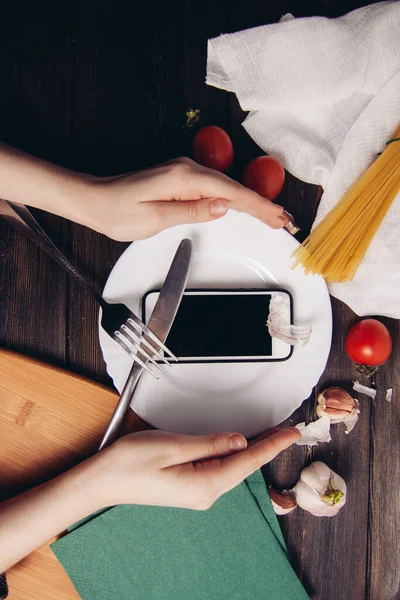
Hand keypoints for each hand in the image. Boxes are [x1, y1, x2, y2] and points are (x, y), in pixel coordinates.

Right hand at [0, 426, 298, 571]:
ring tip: (271, 435)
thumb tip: (239, 441)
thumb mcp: (173, 446)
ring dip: (252, 450)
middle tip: (287, 430)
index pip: (248, 462)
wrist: (103, 481)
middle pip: (245, 466)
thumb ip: (210, 443)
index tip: (292, 434)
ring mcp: (198, 492)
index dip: (273, 445)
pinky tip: (241, 446)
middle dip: (267, 446)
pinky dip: (236, 455)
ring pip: (234, 467)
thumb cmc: (130, 464)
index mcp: (204, 484)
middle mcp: (205, 493)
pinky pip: (221, 469)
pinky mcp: (191, 486)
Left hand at [89, 158, 292, 239]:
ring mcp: (185, 174)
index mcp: (183, 178)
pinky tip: (245, 207)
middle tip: (285, 220)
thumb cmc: (117, 210)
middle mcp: (187, 170)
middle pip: (234, 189)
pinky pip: (215, 189)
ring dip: (251, 203)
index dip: (258, 206)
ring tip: (273, 217)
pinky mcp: (181, 180)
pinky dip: (233, 200)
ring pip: (227, 189)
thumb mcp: (154, 218)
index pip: (231, 193)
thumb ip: (191, 211)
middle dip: (262, 206)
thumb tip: (223, 206)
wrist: (94, 199)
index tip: (278, 217)